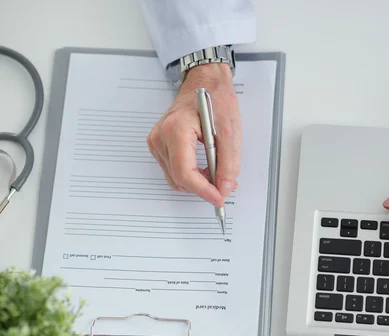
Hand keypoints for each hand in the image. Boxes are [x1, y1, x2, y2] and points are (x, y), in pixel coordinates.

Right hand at [147, 63, 240, 206]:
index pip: (185, 173)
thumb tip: (224, 188)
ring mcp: (157, 142)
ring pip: (176, 178)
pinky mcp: (159, 145)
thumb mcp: (230, 131)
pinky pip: (174, 171)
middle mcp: (161, 137)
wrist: (205, 82)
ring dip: (198, 182)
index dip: (203, 190)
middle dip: (204, 187)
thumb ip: (229, 163)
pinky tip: (206, 168)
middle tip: (225, 185)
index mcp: (176, 130)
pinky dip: (192, 175)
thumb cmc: (216, 98)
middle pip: (180, 179)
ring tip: (217, 173)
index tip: (219, 198)